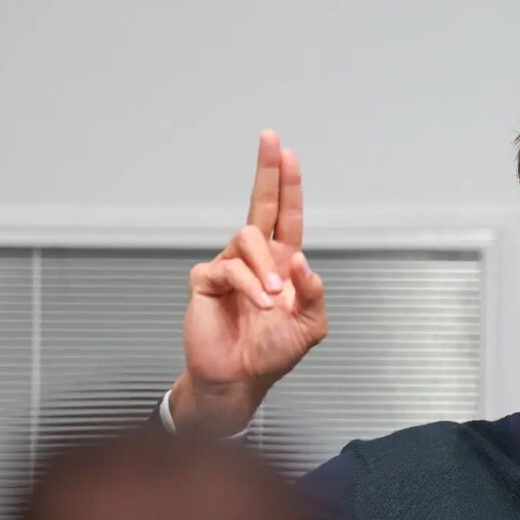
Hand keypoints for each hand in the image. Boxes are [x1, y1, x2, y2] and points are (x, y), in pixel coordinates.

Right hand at [171, 131, 327, 432]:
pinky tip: (257, 304)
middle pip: (260, 204)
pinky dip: (248, 286)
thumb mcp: (309, 327)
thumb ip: (314, 295)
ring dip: (264, 268)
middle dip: (267, 171)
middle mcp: (254, 258)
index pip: (286, 216)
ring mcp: (229, 266)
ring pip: (247, 240)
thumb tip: (304, 262)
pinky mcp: (205, 280)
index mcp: (282, 264)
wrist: (239, 379)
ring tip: (271, 300)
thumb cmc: (271, 353)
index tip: (287, 153)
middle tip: (271, 140)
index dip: (288, 185)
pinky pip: (228, 268)